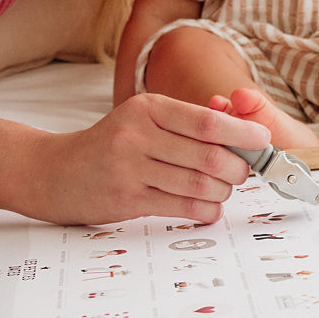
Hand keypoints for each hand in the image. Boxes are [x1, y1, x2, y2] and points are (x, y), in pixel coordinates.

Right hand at [24, 94, 270, 225]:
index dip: (242, 133)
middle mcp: (138, 134)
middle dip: (238, 168)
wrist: (56, 171)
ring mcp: (130, 168)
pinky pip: (182, 208)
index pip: (207, 121)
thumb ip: (185, 122)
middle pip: (209, 156)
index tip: (262, 141)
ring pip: (199, 185)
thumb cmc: (109, 144)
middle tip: (242, 172)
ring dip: (222, 192)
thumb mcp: (142, 119)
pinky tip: (208, 207)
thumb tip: (239, 130)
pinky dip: (205, 211)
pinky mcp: (127, 199)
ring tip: (223, 190)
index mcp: (148, 107)